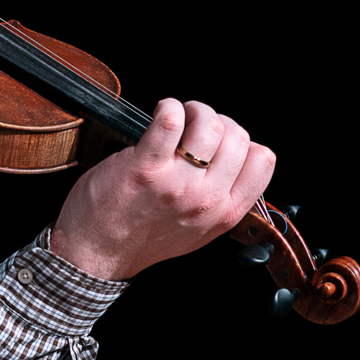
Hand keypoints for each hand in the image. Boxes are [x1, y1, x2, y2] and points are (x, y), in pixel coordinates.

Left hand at [49, 98, 274, 280]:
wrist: (97, 252)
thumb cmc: (143, 237)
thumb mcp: (198, 230)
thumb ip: (222, 201)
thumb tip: (238, 161)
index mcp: (224, 213)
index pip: (263, 161)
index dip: (243, 141)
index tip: (221, 141)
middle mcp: (205, 199)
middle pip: (237, 137)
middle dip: (217, 120)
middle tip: (194, 124)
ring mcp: (176, 183)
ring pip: (209, 125)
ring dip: (193, 109)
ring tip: (177, 116)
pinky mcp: (144, 167)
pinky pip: (169, 122)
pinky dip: (168, 107)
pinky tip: (161, 113)